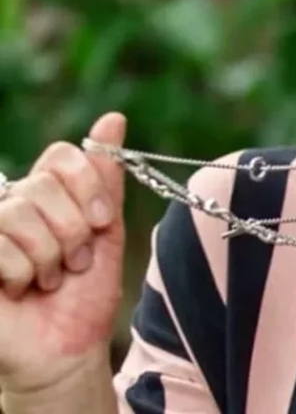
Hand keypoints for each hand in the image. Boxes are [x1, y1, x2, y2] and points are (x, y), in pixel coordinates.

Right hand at [0, 113, 127, 394]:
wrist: (67, 349)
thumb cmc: (84, 294)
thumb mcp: (105, 232)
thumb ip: (105, 178)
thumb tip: (112, 119)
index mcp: (45, 193)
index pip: (62, 155)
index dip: (87, 186)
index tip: (103, 221)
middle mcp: (11, 204)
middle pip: (42, 186)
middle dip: (72, 231)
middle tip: (74, 263)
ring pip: (19, 214)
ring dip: (48, 256)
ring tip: (49, 278)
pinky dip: (20, 272)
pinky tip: (21, 288)